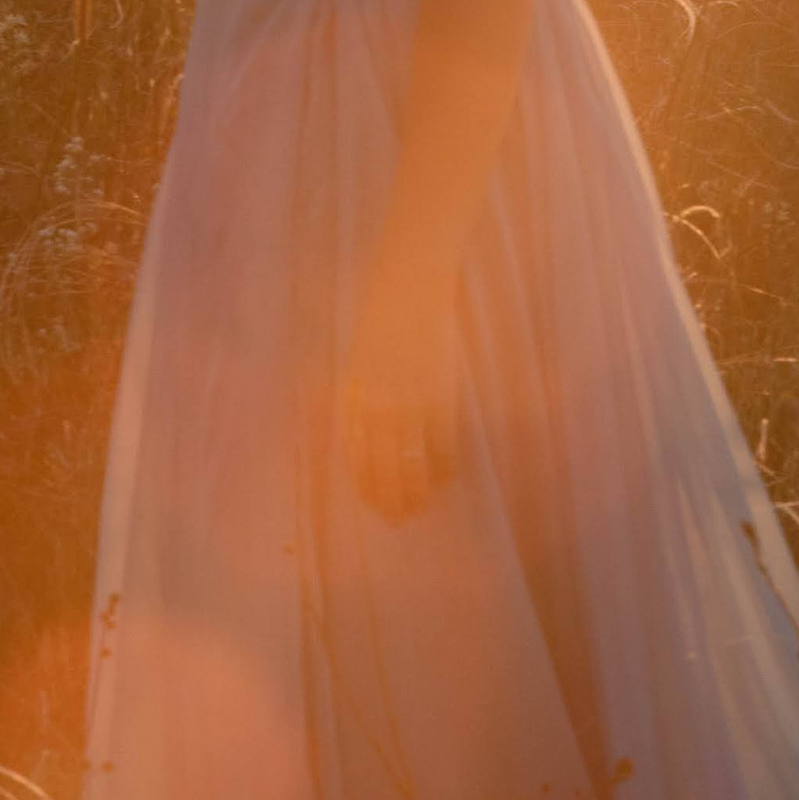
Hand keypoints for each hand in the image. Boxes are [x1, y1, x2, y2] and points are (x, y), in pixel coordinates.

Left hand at [340, 254, 462, 523]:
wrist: (411, 280)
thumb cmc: (385, 312)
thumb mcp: (361, 353)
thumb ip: (363, 391)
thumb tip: (370, 430)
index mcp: (353, 393)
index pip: (356, 453)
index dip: (365, 483)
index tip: (373, 503)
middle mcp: (377, 404)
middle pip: (382, 466)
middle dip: (389, 497)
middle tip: (398, 519)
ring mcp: (409, 401)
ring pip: (411, 463)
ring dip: (416, 491)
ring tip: (420, 509)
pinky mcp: (440, 393)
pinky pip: (442, 444)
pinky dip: (443, 466)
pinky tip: (445, 478)